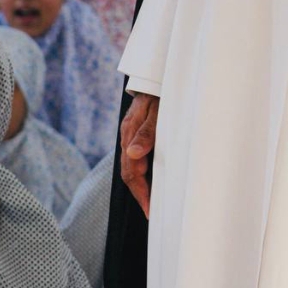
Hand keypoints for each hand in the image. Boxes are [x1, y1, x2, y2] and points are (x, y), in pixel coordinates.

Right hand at [120, 92, 159, 216]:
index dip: (141, 194)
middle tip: (152, 213)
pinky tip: (152, 181)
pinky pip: (136, 160)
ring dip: (142, 186)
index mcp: (129, 135)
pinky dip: (144, 174)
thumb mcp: (157, 110)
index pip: (131, 172)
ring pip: (132, 168)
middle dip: (141, 195)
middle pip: (129, 174)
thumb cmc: (160, 92)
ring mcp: (130, 138)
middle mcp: (127, 139)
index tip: (150, 210)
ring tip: (152, 202)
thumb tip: (133, 154)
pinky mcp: (136, 136)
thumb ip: (146, 132)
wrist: (155, 75)